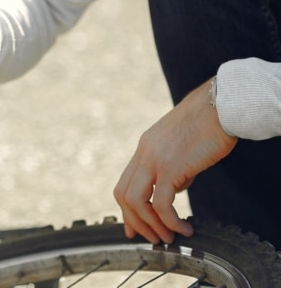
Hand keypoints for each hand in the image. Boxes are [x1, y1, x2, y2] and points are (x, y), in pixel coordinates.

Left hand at [113, 78, 236, 243]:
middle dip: (134, 222)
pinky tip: (183, 229)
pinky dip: (169, 221)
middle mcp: (144, 154)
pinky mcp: (171, 168)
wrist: (221, 106)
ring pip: (136, 202)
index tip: (134, 226)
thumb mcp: (182, 147)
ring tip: (167, 238)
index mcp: (144, 148)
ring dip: (150, 225)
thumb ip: (174, 167)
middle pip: (123, 195)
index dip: (127, 209)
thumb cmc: (209, 124)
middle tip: (151, 238)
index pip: (125, 183)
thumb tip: (176, 188)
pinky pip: (161, 203)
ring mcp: (154, 160)